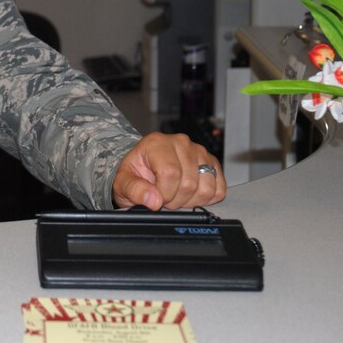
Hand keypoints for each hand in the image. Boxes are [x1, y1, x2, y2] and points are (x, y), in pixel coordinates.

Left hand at [111, 132, 225, 210]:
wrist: (144, 168)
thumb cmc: (135, 173)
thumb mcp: (123, 182)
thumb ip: (134, 190)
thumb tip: (153, 200)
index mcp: (157, 143)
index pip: (171, 173)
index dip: (164, 194)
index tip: (155, 197)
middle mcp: (181, 143)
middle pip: (189, 183)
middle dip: (175, 200)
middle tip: (164, 196)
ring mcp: (199, 152)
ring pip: (207, 188)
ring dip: (191, 200)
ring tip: (176, 194)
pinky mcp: (212, 163)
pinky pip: (219, 189)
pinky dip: (206, 198)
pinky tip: (190, 194)